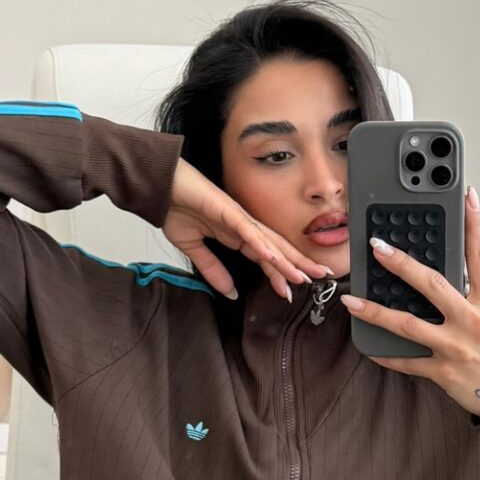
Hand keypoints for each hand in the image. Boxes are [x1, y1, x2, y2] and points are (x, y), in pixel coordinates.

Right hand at [163, 157, 331, 302]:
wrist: (159, 186)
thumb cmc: (174, 208)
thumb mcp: (194, 248)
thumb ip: (213, 269)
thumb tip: (230, 292)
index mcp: (236, 235)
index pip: (264, 258)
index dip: (278, 275)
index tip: (289, 293)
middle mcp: (242, 226)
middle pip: (275, 249)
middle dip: (297, 264)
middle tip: (319, 278)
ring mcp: (236, 218)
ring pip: (267, 242)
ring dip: (286, 259)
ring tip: (303, 275)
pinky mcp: (226, 211)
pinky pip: (247, 231)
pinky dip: (260, 245)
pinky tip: (273, 258)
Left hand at [340, 186, 479, 417]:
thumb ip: (472, 292)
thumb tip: (444, 272)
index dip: (474, 222)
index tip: (466, 195)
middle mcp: (470, 320)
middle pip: (432, 284)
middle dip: (401, 264)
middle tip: (378, 247)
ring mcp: (455, 346)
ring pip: (408, 324)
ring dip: (376, 311)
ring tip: (353, 301)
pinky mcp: (443, 371)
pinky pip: (406, 362)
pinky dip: (386, 354)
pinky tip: (368, 347)